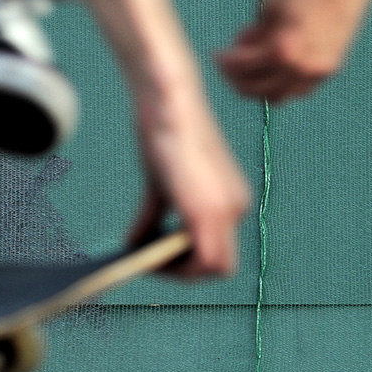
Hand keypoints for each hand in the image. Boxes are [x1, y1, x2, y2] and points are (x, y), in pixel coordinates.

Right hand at [126, 91, 251, 278]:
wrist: (167, 101)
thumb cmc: (162, 133)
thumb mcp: (159, 184)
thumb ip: (153, 217)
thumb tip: (134, 246)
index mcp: (231, 198)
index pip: (219, 249)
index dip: (186, 261)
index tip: (152, 253)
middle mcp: (237, 206)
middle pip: (218, 266)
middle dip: (181, 271)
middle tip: (147, 260)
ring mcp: (227, 209)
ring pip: (212, 268)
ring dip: (177, 271)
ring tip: (145, 255)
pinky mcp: (207, 210)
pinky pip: (201, 260)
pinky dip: (174, 266)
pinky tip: (145, 251)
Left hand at [216, 0, 371, 102]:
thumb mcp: (269, 7)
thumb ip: (254, 35)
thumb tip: (242, 52)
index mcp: (283, 50)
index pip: (243, 68)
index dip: (226, 62)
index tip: (217, 55)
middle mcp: (302, 67)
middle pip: (258, 90)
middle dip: (239, 79)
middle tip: (229, 67)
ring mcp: (319, 71)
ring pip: (281, 95)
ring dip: (261, 85)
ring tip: (251, 66)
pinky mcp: (331, 67)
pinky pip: (300, 88)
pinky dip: (283, 82)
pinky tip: (274, 66)